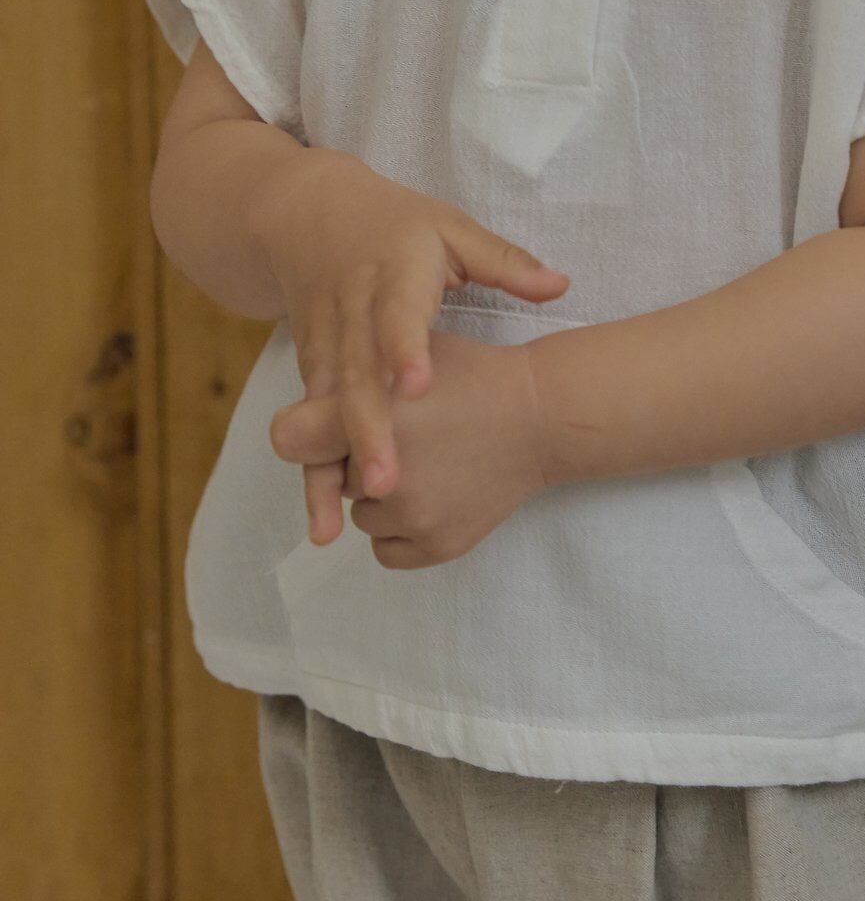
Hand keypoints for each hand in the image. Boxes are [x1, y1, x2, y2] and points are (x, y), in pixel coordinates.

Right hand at [249, 147, 569, 542]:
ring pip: (324, 414)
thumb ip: (503, 262)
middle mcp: (350, 316)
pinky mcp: (310, 374)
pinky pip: (309, 430)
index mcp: (391, 277)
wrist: (305, 218)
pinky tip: (322, 527)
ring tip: (338, 525)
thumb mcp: (449, 230)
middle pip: (356, 378)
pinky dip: (313, 476)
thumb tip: (559, 284)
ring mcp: (324, 348)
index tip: (422, 384)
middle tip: (389, 483)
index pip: (397, 314)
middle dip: (368, 432)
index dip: (406, 348)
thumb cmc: (395, 228)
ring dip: (331, 468)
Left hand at [268, 332, 551, 567]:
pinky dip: (399, 530)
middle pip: (333, 476)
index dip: (306, 431)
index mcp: (373, 411)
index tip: (320, 432)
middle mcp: (386, 470)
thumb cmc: (470, 377)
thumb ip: (350, 375)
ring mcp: (413, 513)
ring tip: (428, 462)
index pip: (290, 437)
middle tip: (409, 436)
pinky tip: (429, 497)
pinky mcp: (437, 545)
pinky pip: (385, 550)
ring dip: (382, 496)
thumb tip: (286, 428)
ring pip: (362, 515)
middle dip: (358, 458)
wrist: (541, 417)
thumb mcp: (406, 350)